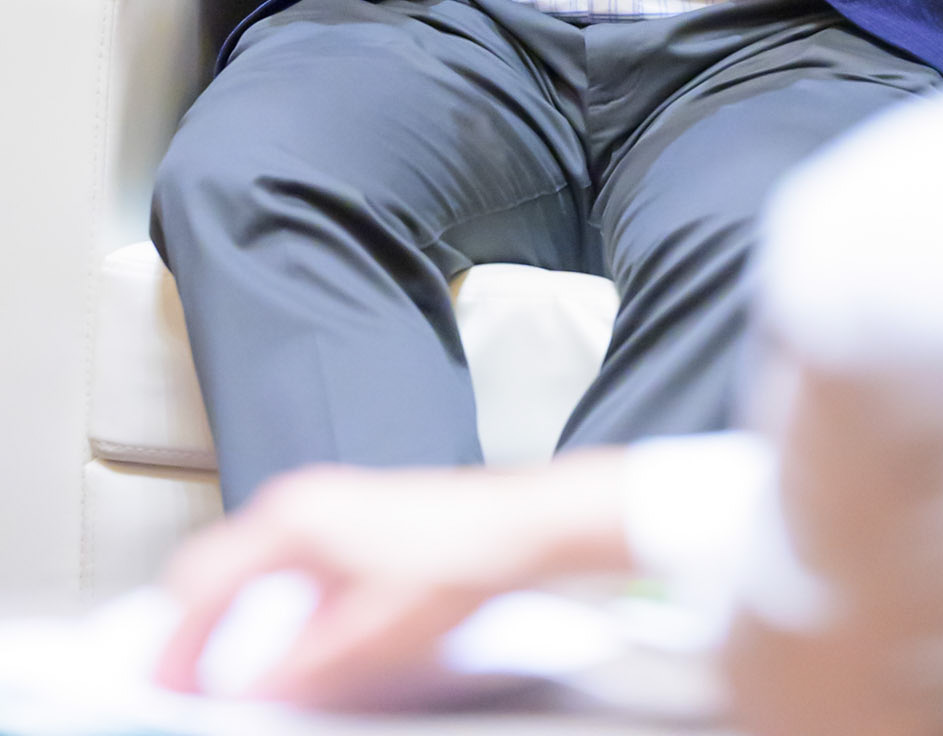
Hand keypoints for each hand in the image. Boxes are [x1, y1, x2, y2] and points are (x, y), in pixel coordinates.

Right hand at [155, 455, 632, 706]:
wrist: (517, 524)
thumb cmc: (457, 558)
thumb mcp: (368, 637)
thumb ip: (298, 671)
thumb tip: (245, 697)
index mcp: (291, 521)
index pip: (200, 586)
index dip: (177, 648)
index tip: (168, 692)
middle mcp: (299, 502)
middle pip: (213, 566)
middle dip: (192, 628)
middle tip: (186, 684)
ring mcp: (324, 503)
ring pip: (245, 563)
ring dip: (229, 615)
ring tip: (227, 668)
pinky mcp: (346, 516)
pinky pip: (278, 560)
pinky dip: (263, 601)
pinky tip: (286, 638)